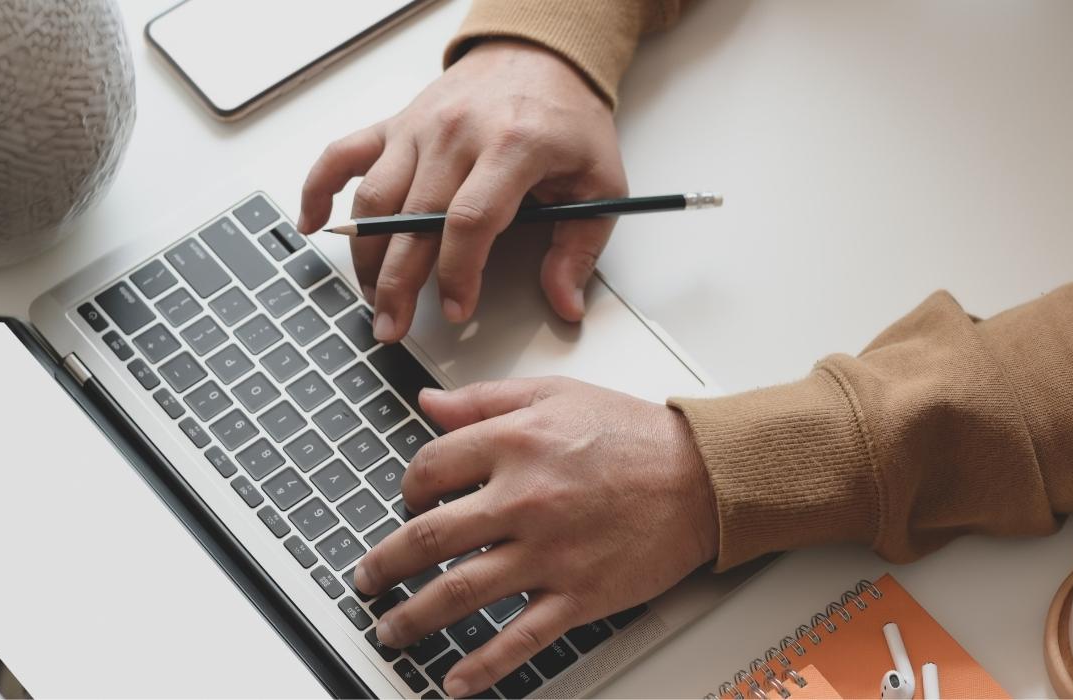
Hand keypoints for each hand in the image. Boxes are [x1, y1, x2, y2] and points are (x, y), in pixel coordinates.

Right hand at [299, 41, 625, 342]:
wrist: (540, 56)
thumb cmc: (567, 120)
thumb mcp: (600, 182)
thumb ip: (580, 248)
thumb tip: (565, 303)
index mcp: (512, 146)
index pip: (470, 220)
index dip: (457, 273)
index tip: (457, 309)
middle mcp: (457, 134)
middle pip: (413, 218)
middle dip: (398, 283)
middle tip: (394, 327)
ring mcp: (419, 128)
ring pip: (375, 198)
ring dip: (365, 255)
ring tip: (374, 298)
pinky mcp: (396, 123)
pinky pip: (343, 155)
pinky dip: (318, 189)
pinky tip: (313, 224)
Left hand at [352, 378, 718, 696]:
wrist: (704, 477)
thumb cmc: (636, 435)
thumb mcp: (558, 394)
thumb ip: (487, 399)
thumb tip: (429, 404)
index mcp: (516, 443)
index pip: (430, 468)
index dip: (408, 487)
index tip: (408, 502)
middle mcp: (525, 499)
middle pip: (427, 538)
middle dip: (384, 563)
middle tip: (367, 577)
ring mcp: (550, 553)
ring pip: (459, 592)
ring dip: (413, 617)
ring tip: (391, 630)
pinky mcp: (579, 595)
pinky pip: (519, 638)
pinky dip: (482, 665)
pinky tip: (455, 679)